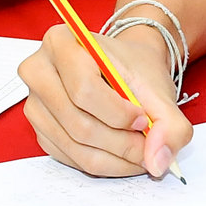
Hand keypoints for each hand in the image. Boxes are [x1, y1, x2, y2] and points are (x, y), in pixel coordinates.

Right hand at [19, 22, 187, 179]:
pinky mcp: (39, 128)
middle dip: (121, 143)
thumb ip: (170, 124)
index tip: (145, 119)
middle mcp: (38, 70)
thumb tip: (158, 162)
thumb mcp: (159, 88)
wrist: (123, 71)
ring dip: (114, 158)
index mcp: (60, 42)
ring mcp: (34, 102)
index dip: (119, 114)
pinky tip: (121, 153)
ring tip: (139, 151)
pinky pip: (69, 158)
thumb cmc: (133, 70)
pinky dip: (102, 163)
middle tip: (148, 145)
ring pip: (75, 146)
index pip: (84, 90)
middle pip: (78, 123)